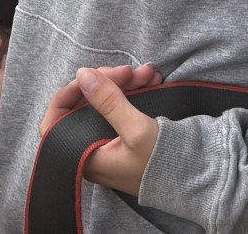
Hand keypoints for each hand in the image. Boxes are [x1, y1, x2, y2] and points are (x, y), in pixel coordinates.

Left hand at [64, 68, 162, 198]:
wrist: (193, 177)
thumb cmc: (160, 162)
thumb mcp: (135, 129)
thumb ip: (108, 101)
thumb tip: (82, 74)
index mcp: (85, 155)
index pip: (54, 124)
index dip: (66, 95)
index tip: (86, 76)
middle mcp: (92, 149)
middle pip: (84, 106)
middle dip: (106, 81)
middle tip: (128, 71)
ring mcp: (108, 141)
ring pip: (105, 102)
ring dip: (124, 83)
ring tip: (148, 73)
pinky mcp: (125, 135)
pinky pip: (121, 106)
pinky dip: (133, 91)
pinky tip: (151, 80)